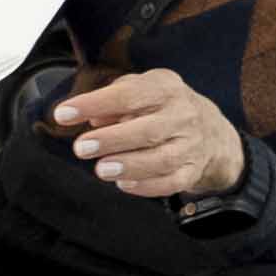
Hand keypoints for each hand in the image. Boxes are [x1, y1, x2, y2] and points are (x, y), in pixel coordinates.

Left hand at [52, 65, 242, 199]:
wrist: (212, 131)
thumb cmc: (162, 107)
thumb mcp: (142, 90)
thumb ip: (114, 98)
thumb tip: (92, 117)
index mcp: (165, 89)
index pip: (128, 95)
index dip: (94, 104)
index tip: (63, 114)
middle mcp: (182, 115)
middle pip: (147, 130)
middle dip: (111, 140)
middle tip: (81, 148)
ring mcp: (191, 145)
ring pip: (162, 160)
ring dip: (129, 165)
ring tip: (101, 169)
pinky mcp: (193, 171)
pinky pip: (172, 183)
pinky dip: (147, 186)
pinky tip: (124, 183)